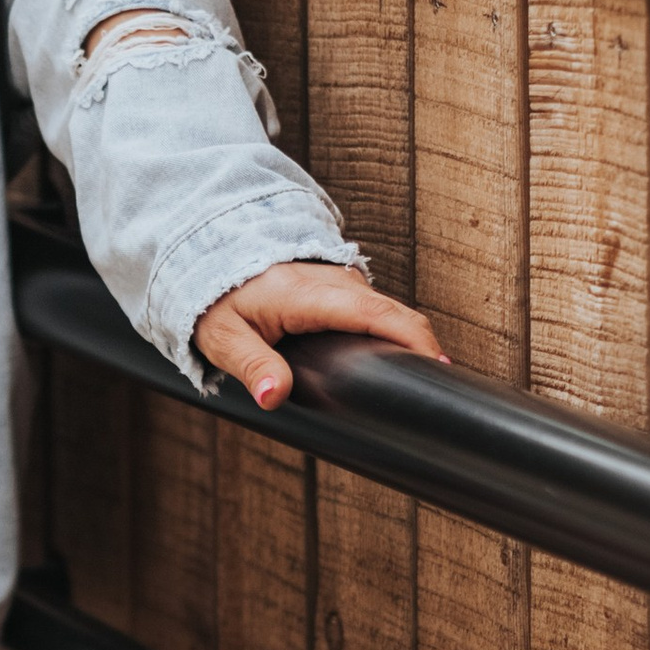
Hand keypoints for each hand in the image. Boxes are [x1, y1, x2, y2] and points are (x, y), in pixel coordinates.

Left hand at [193, 261, 448, 410]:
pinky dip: (391, 330)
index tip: (436, 364)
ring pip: (387, 309)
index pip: (373, 314)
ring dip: (407, 337)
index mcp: (308, 294)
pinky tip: (394, 358)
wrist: (213, 253)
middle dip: (422, 343)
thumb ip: (253, 366)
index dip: (411, 338)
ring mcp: (340, 280)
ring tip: (420, 374)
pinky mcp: (341, 285)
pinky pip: (375, 307)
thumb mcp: (225, 337)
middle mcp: (332, 281)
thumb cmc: (216, 297)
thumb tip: (274, 397)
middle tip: (436, 382)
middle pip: (394, 312)